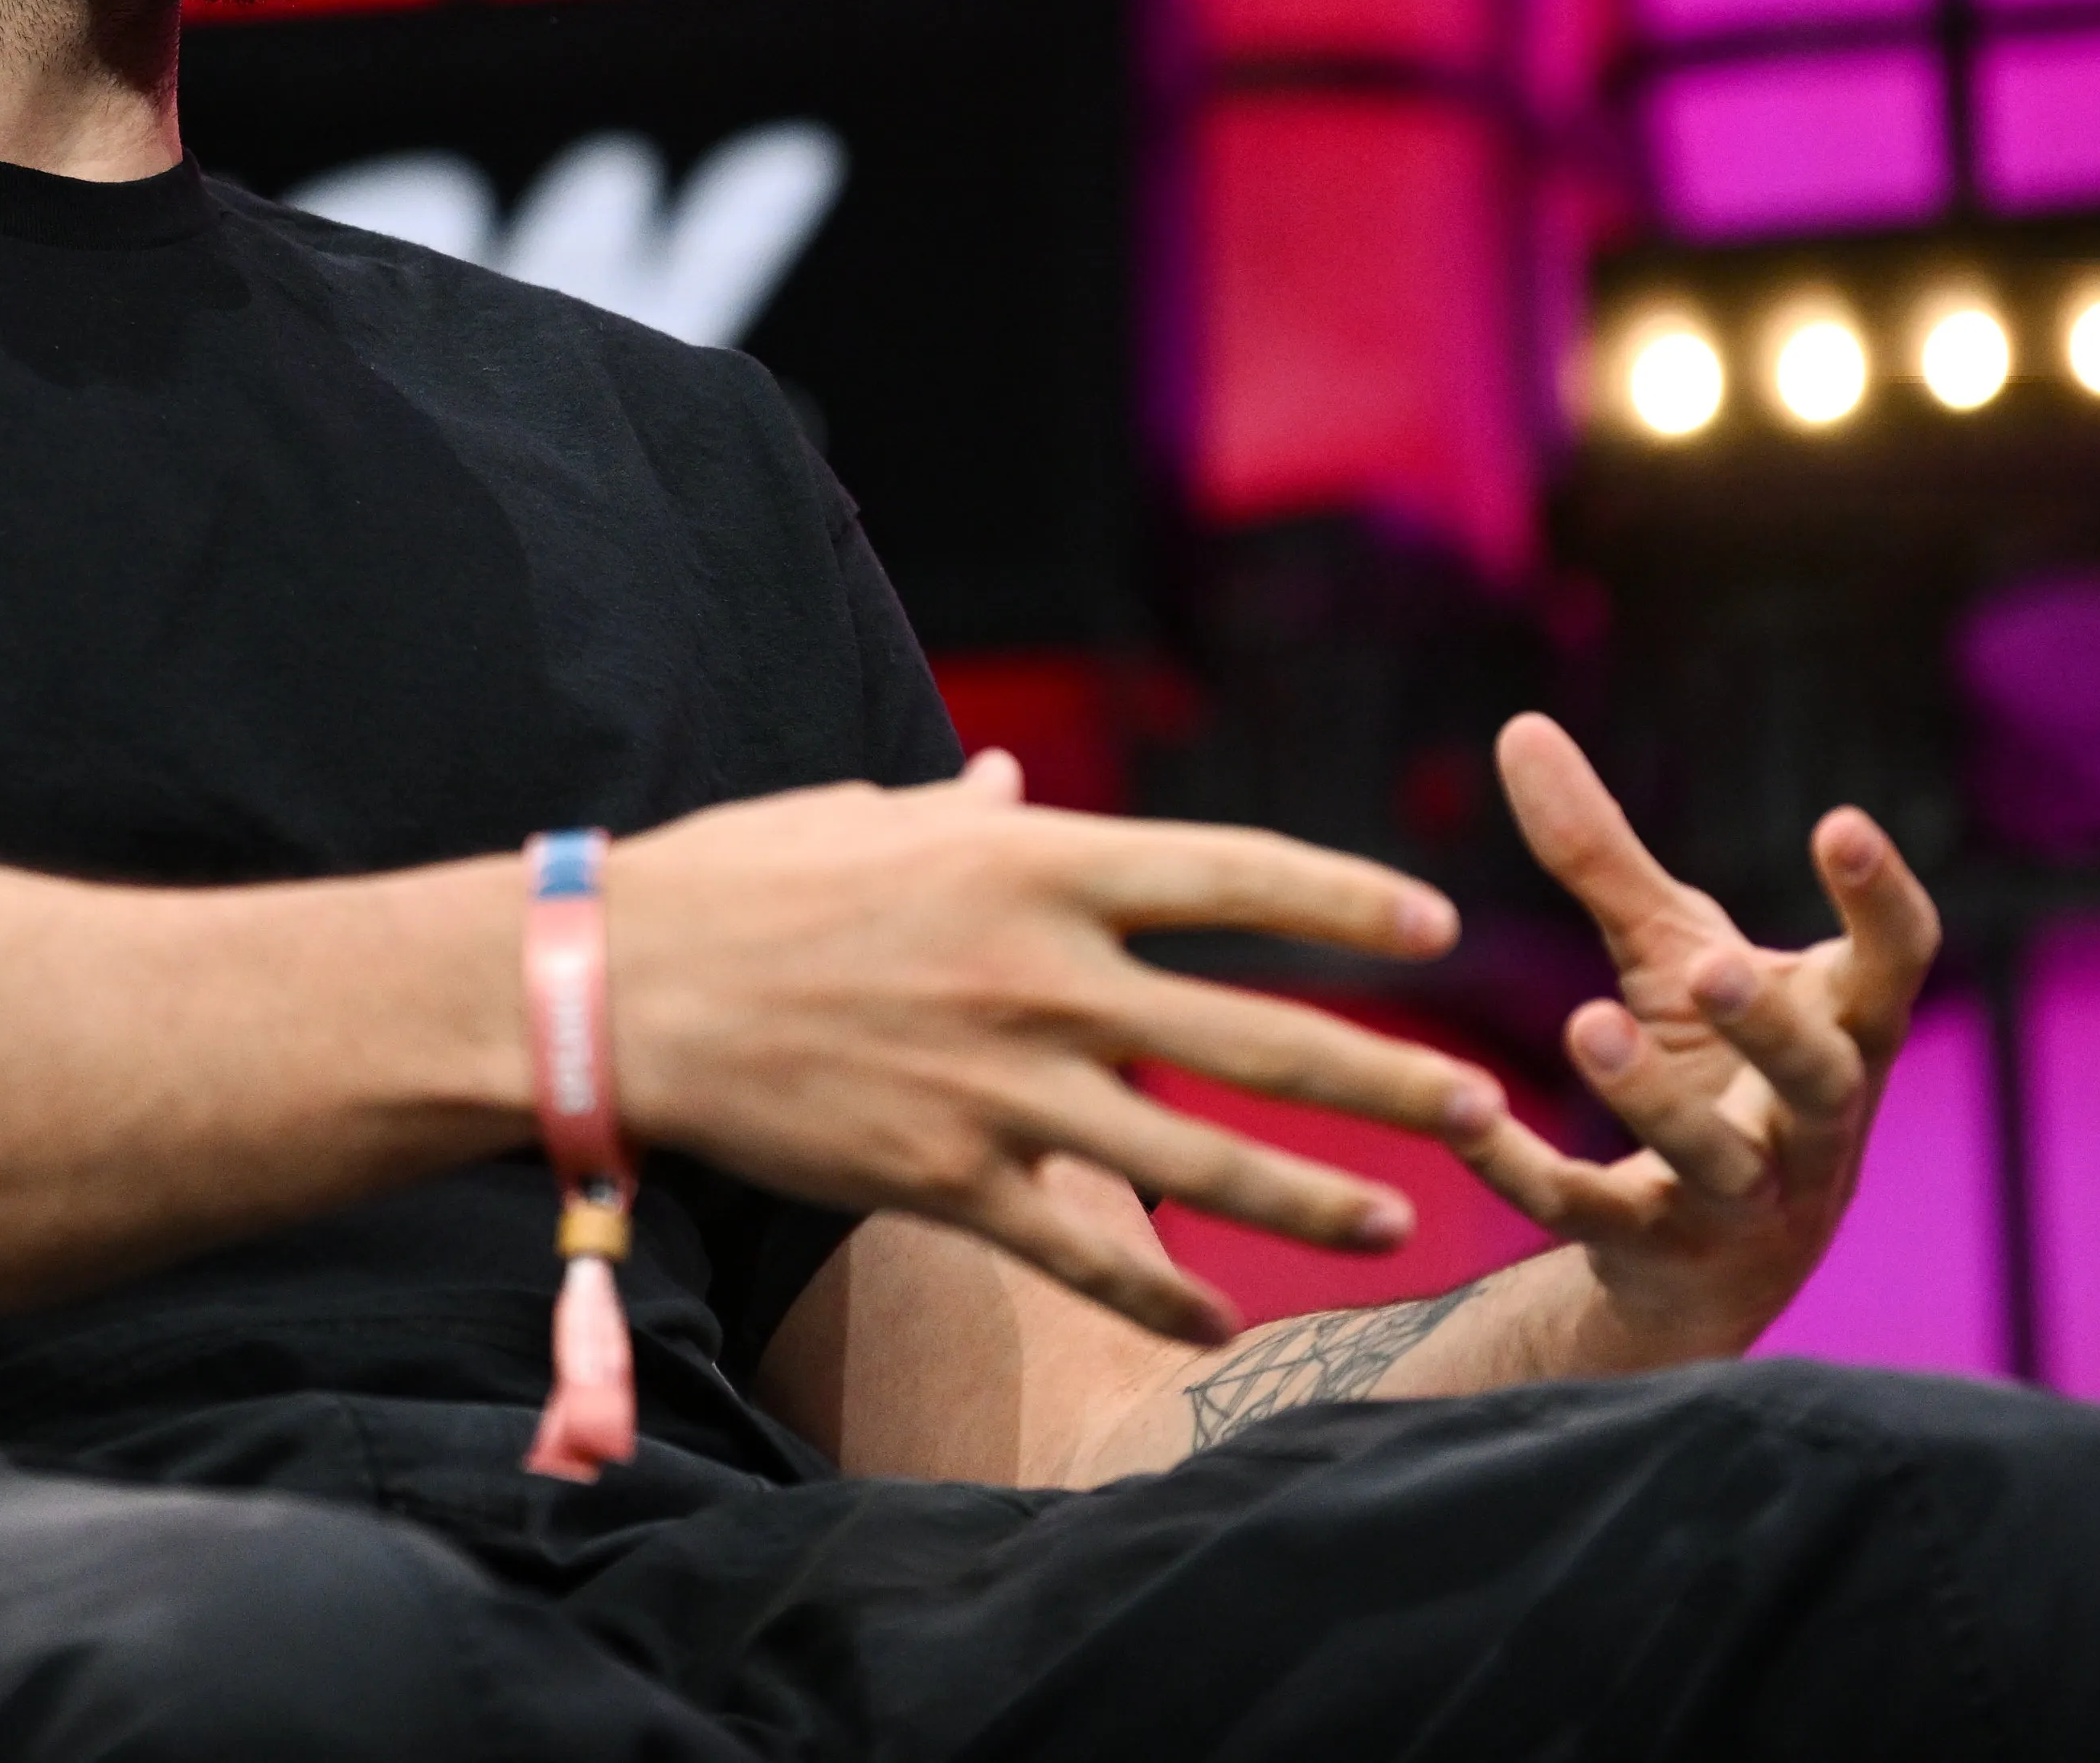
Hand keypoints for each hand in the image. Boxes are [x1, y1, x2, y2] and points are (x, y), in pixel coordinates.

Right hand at [606, 754, 1510, 1343]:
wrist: (618, 987)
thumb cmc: (742, 878)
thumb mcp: (871, 815)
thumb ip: (965, 809)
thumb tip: (1013, 774)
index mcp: (1027, 857)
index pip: (1229, 873)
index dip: (1342, 901)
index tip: (1433, 926)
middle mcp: (1036, 971)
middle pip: (1250, 1033)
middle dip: (1380, 1077)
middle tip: (1480, 1107)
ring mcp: (998, 1083)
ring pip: (1195, 1158)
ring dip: (1311, 1197)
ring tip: (1401, 1221)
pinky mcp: (944, 1179)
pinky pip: (1082, 1248)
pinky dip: (1161, 1292)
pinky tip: (1223, 1326)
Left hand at [1456, 714, 1938, 1367]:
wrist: (1705, 1256)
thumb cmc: (1717, 1067)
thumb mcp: (1672, 953)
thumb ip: (1604, 856)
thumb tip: (1519, 725)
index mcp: (1844, 1032)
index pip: (1894, 967)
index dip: (1881, 903)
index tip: (1841, 823)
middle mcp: (1813, 1124)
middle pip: (1818, 1079)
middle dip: (1771, 1026)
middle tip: (1711, 970)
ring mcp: (1744, 1200)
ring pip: (1717, 1161)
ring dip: (1655, 1100)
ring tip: (1589, 1023)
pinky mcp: (1656, 1250)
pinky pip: (1590, 1214)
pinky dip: (1525, 1170)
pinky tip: (1464, 1116)